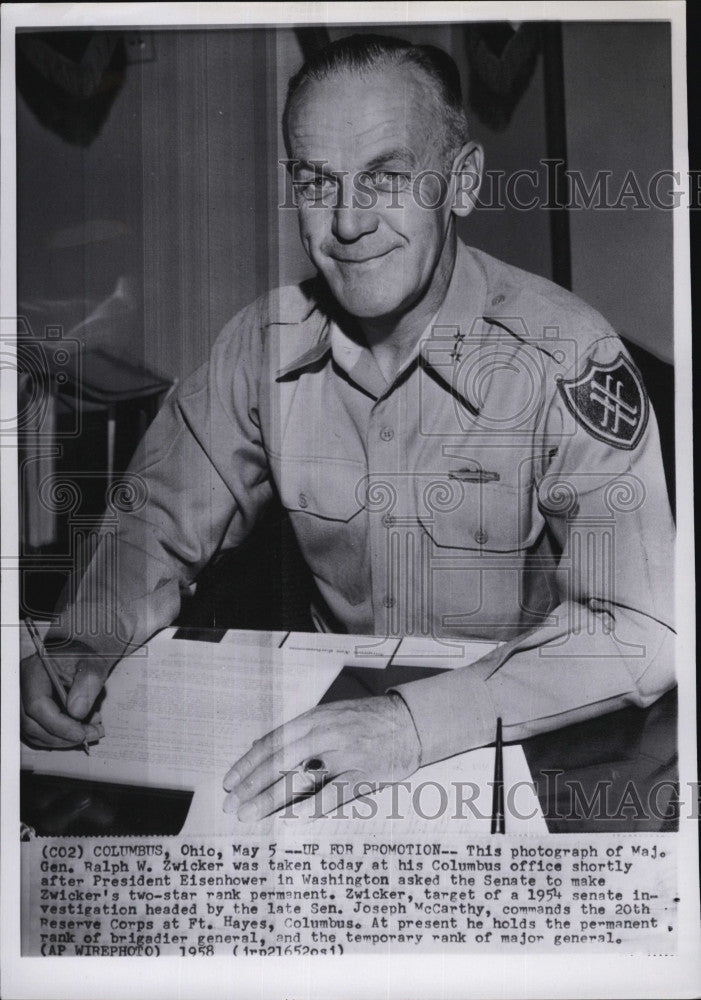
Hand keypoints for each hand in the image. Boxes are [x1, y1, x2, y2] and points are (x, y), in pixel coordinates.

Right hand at [20, 645, 106, 748]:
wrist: (79, 657)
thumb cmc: (83, 658)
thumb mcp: (92, 664)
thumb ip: (87, 684)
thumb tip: (77, 712)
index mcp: (33, 671)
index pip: (36, 704)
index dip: (58, 724)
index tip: (80, 733)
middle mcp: (22, 687)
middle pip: (31, 723)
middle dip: (62, 736)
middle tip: (89, 735)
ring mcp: (24, 701)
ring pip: (34, 731)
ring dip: (62, 739)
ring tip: (90, 732)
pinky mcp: (31, 711)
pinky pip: (39, 730)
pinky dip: (59, 736)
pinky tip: (80, 730)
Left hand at [222, 694, 421, 820]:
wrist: (410, 721)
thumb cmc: (366, 720)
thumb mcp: (329, 715)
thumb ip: (297, 732)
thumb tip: (259, 746)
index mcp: (314, 719)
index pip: (272, 742)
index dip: (248, 763)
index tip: (229, 783)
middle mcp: (326, 734)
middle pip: (280, 762)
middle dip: (252, 785)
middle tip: (233, 805)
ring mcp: (346, 754)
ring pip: (301, 778)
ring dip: (271, 799)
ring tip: (251, 815)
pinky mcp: (365, 773)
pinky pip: (334, 793)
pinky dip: (312, 806)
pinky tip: (293, 819)